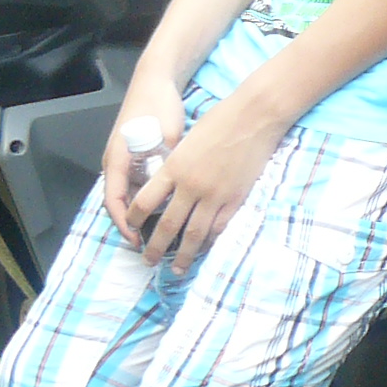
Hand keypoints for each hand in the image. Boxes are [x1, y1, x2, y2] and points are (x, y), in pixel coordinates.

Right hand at [102, 65, 190, 238]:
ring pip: (128, 195)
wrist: (154, 80)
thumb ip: (168, 163)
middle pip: (118, 203)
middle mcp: (116, 162)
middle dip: (131, 225)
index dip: (124, 224)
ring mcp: (123, 160)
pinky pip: (136, 183)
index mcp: (117, 159)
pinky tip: (163, 208)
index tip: (137, 239)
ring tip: (158, 232)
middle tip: (149, 244)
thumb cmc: (158, 105)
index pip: (114, 201)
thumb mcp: (166, 136)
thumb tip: (176, 189)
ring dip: (139, 214)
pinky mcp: (132, 156)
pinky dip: (146, 199)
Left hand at [131, 88, 291, 267]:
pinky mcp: (236, 199)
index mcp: (174, 167)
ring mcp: (215, 195)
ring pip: (194, 234)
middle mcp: (191, 186)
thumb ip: (176, 165)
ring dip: (184, 255)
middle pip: (168, 225)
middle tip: (148, 261)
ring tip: (176, 268)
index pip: (145, 200)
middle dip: (156, 247)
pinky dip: (209, 241)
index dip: (135, 218)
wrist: (254, 117)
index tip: (132, 227)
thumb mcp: (187, 141)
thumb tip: (168, 186)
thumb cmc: (220, 120)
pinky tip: (204, 249)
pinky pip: (219, 228)